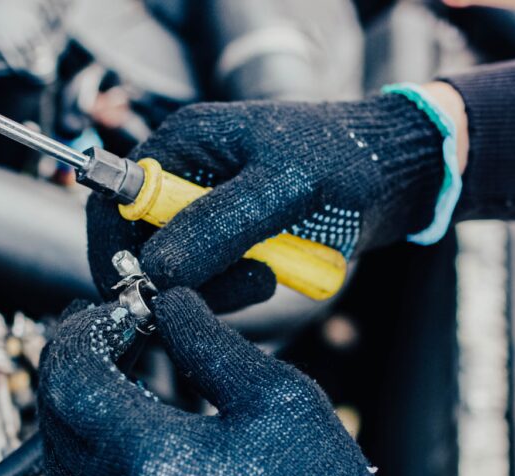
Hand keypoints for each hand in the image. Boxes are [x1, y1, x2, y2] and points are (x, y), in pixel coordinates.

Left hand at [38, 288, 416, 475]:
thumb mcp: (274, 396)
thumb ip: (207, 341)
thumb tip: (168, 302)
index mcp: (148, 457)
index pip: (70, 376)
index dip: (79, 333)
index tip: (108, 310)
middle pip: (53, 415)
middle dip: (70, 364)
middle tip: (105, 331)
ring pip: (61, 458)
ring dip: (77, 408)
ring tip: (117, 372)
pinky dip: (94, 452)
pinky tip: (132, 429)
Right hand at [87, 94, 446, 311]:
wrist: (401, 176)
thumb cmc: (349, 162)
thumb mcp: (282, 190)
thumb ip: (216, 228)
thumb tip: (154, 270)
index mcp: (182, 145)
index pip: (113, 201)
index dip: (114, 250)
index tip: (136, 290)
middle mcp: (186, 177)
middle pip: (141, 245)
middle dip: (176, 278)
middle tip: (226, 288)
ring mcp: (207, 212)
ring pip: (176, 273)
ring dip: (217, 289)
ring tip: (267, 272)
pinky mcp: (230, 242)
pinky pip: (211, 283)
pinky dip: (236, 290)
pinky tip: (273, 273)